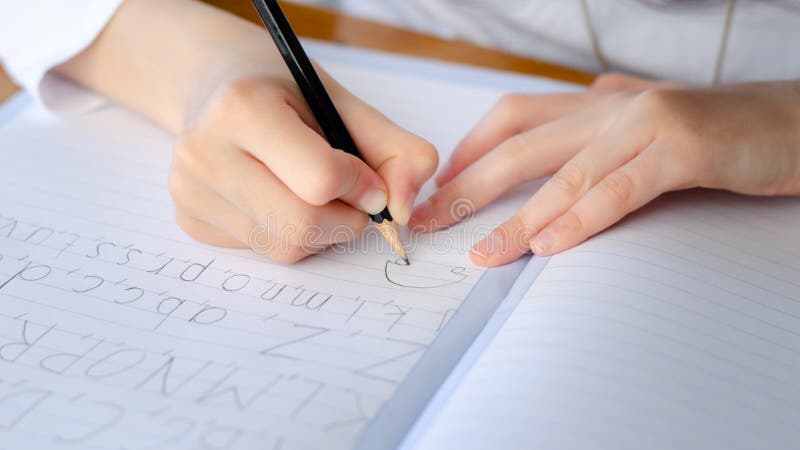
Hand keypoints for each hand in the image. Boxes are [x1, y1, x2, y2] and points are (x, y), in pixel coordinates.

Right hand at [56, 0, 436, 262]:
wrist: (216, 84)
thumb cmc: (285, 92)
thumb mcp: (344, 104)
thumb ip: (396, 151)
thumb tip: (404, 213)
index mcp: (242, 108)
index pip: (322, 179)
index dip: (362, 186)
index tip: (369, 178)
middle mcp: (205, 152)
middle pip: (302, 225)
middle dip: (346, 220)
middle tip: (353, 199)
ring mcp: (190, 191)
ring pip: (285, 248)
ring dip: (322, 233)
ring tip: (315, 195)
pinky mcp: (190, 220)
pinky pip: (264, 251)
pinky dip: (290, 235)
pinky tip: (281, 199)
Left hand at [409, 73, 799, 265]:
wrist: (798, 121)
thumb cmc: (722, 133)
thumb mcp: (649, 127)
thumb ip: (604, 131)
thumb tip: (562, 145)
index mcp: (599, 101)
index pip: (514, 117)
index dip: (469, 150)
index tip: (438, 187)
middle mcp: (613, 105)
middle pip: (521, 145)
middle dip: (469, 186)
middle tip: (431, 221)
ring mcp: (647, 123)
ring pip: (564, 174)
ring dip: (516, 219)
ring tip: (482, 254)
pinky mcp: (684, 148)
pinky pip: (620, 189)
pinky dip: (581, 218)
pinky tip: (550, 246)